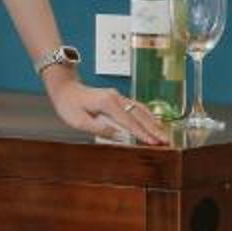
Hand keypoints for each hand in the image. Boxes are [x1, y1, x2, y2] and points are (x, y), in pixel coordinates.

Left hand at [50, 76, 169, 146]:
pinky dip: (148, 116)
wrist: (65, 88)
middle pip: (140, 114)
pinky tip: (154, 122)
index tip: (153, 142)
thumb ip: (99, 128)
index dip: (142, 133)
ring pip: (141, 109)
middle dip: (154, 128)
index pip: (129, 121)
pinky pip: (137, 107)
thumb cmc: (69, 105)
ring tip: (164, 134)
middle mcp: (116, 98)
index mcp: (107, 103)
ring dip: (153, 122)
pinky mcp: (118, 98)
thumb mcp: (78, 121)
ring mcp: (118, 97)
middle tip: (166, 140)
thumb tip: (119, 135)